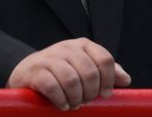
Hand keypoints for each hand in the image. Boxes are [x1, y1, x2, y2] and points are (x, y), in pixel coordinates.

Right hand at [6, 38, 130, 109]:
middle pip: (89, 72)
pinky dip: (61, 100)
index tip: (105, 95)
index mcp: (82, 45)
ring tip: (73, 105)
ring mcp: (48, 58)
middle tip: (85, 102)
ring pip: (71, 80)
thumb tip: (126, 79)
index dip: (108, 80)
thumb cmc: (60, 73)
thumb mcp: (83, 68)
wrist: (25, 72)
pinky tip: (62, 105)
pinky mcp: (34, 71)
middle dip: (90, 93)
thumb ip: (104, 72)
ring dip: (75, 99)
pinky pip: (53, 87)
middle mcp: (65, 47)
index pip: (104, 59)